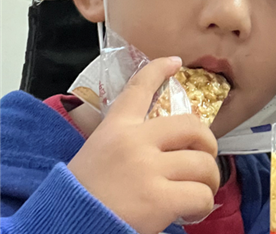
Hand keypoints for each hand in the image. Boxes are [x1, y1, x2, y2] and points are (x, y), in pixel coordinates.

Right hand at [68, 56, 219, 233]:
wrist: (62, 228)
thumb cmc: (80, 196)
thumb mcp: (96, 154)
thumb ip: (126, 142)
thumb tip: (164, 144)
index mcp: (115, 129)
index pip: (139, 89)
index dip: (159, 70)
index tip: (174, 61)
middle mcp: (134, 142)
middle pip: (192, 126)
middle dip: (208, 143)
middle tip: (205, 159)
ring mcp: (147, 169)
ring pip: (203, 164)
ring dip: (209, 180)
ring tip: (200, 191)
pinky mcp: (158, 199)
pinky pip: (201, 195)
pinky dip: (203, 205)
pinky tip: (191, 211)